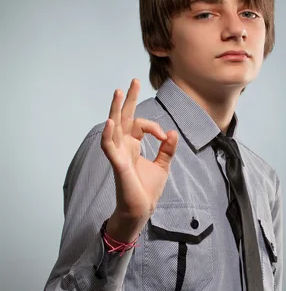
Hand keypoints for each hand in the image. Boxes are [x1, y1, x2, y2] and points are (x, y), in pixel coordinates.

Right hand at [101, 79, 177, 240]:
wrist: (141, 210)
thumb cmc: (147, 190)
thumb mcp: (162, 166)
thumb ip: (167, 149)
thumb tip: (172, 132)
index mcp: (133, 146)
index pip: (139, 125)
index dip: (154, 126)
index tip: (165, 136)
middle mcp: (123, 147)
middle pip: (123, 118)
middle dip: (128, 99)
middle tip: (133, 81)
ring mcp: (119, 154)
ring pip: (114, 127)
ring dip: (115, 109)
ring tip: (118, 92)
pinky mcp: (117, 164)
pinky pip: (109, 147)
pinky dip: (108, 134)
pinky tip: (110, 121)